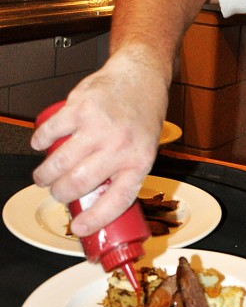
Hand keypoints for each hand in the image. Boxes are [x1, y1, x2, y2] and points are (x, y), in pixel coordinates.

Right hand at [30, 49, 167, 235]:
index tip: (79, 229)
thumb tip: (97, 204)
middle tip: (57, 193)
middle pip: (79, 184)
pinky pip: (50, 132)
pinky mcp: (81, 107)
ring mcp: (99, 126)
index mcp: (139, 161)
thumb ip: (124, 173)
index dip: (95, 219)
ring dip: (45, 175)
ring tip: (44, 177)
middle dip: (60, 194)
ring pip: (59, 163)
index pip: (116, 200)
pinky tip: (40, 145)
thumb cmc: (142, 116)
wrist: (141, 77)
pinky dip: (40, 141)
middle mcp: (120, 145)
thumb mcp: (144, 149)